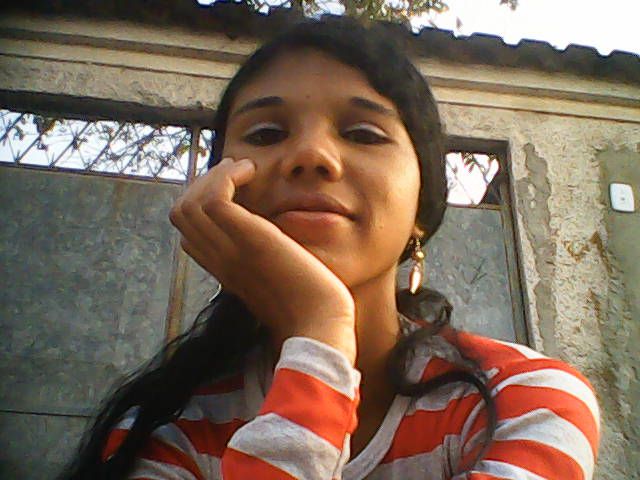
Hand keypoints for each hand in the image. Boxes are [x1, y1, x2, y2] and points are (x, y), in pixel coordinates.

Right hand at [169, 158, 355, 363]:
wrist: (321, 324)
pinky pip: (213, 200)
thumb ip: (268, 261)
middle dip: (203, 184)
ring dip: (214, 176)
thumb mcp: (282, 279)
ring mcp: (230, 251)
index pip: (189, 234)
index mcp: (226, 271)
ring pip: (188, 205)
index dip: (203, 205)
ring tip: (244, 168)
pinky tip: (252, 172)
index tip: (234, 189)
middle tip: (236, 171)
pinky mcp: (248, 241)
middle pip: (181, 214)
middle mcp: (220, 261)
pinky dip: (225, 177)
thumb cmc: (311, 306)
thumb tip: (278, 242)